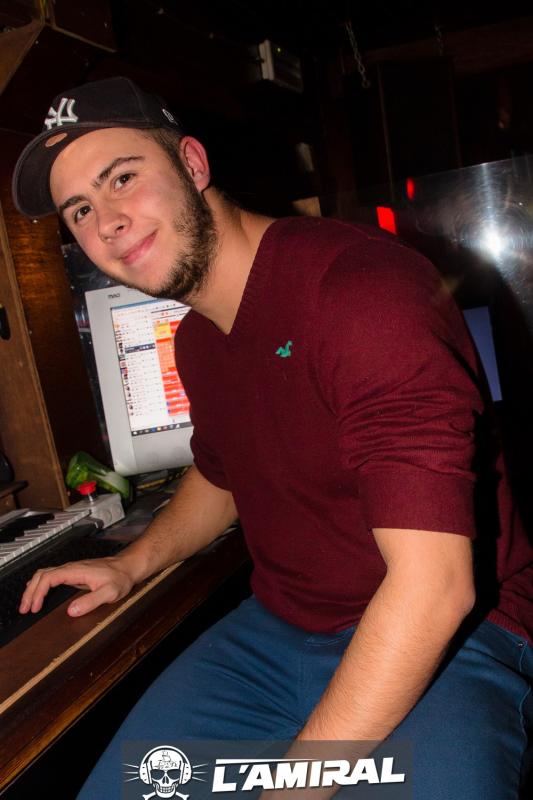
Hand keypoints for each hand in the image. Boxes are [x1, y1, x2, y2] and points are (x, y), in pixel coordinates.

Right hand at [19, 556, 134, 617]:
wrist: (127, 567)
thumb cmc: (120, 578)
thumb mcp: (109, 592)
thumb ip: (91, 601)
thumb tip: (71, 611)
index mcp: (76, 571)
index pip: (49, 578)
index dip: (38, 592)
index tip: (34, 607)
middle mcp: (71, 568)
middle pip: (42, 575)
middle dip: (30, 591)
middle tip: (24, 609)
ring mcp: (72, 570)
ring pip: (44, 574)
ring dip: (33, 588)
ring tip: (27, 604)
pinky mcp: (74, 574)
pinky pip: (51, 577)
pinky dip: (40, 586)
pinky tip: (37, 594)